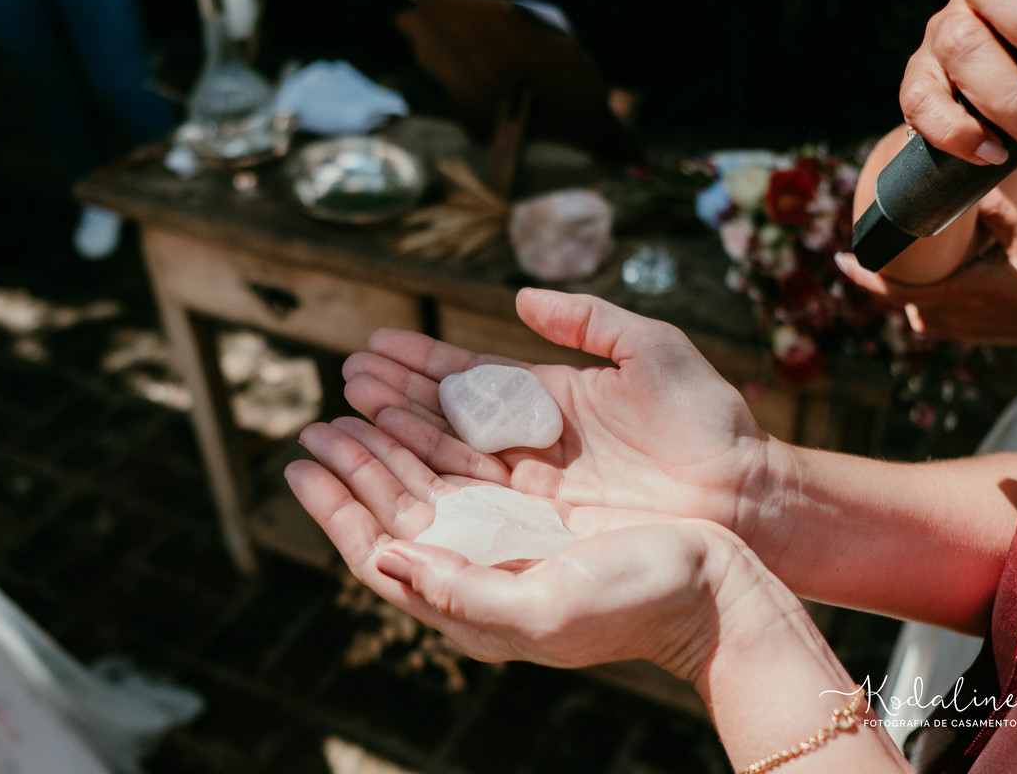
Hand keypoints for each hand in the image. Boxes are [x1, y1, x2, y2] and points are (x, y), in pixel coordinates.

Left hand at [286, 416, 756, 678]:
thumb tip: (384, 562)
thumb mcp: (546, 609)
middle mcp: (484, 568)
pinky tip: (422, 411)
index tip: (300, 463)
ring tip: (353, 406)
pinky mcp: (541, 511)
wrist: (715, 590)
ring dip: (391, 445)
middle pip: (399, 512)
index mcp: (473, 600)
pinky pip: (475, 467)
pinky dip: (441, 436)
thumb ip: (460, 594)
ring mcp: (512, 537)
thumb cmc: (638, 602)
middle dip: (356, 465)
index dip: (336, 508)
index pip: (382, 551)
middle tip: (317, 423)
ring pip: (432, 483)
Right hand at [341, 288, 769, 534]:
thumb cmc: (708, 418)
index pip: (472, 375)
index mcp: (552, 397)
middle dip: (396, 394)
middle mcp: (533, 442)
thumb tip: (521, 295)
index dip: (423, 360)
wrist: (746, 492)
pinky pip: (474, 498)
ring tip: (350, 408)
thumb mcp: (651, 348)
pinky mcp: (541, 522)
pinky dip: (428, 480)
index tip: (376, 342)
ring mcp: (533, 485)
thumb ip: (587, 319)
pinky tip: (387, 462)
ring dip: (399, 432)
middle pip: (448, 414)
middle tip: (348, 373)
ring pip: (450, 455)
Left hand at [837, 189, 1016, 360]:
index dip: (861, 275)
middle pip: (897, 295)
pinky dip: (924, 296)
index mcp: (954, 293)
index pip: (891, 290)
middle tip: (876, 243)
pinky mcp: (960, 336)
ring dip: (907, 284)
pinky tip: (930, 277)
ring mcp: (952, 330)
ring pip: (911, 305)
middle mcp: (946, 317)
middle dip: (884, 271)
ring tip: (905, 257)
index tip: (838, 259)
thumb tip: (963, 182)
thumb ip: (992, 210)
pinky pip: (927, 316)